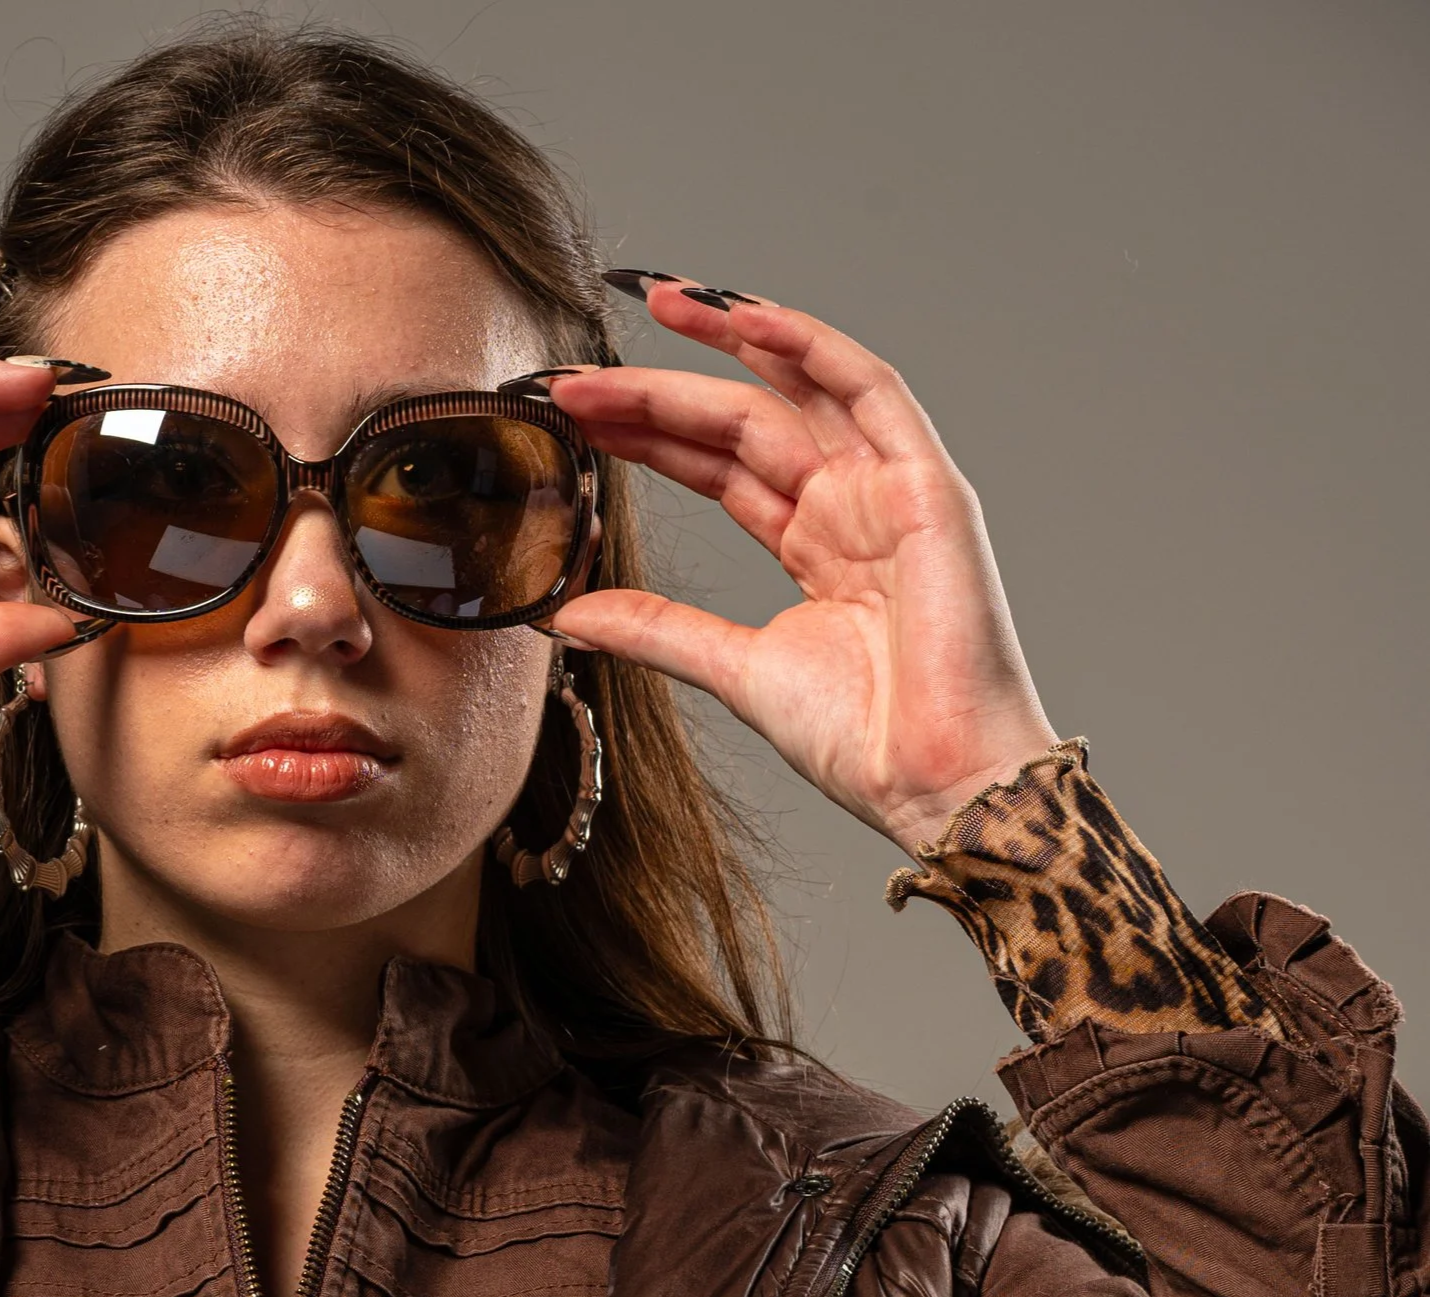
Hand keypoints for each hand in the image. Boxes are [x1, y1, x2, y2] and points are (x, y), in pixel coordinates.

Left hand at [545, 285, 1055, 853]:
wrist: (936, 784)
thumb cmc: (866, 741)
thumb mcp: (735, 672)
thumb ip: (657, 631)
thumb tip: (567, 615)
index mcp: (813, 545)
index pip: (717, 467)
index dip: (649, 434)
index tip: (576, 416)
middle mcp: (851, 505)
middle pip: (743, 422)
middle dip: (661, 393)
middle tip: (578, 380)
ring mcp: (890, 489)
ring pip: (797, 392)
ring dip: (730, 343)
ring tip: (656, 306)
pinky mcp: (928, 485)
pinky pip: (869, 389)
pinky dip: (812, 347)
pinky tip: (748, 320)